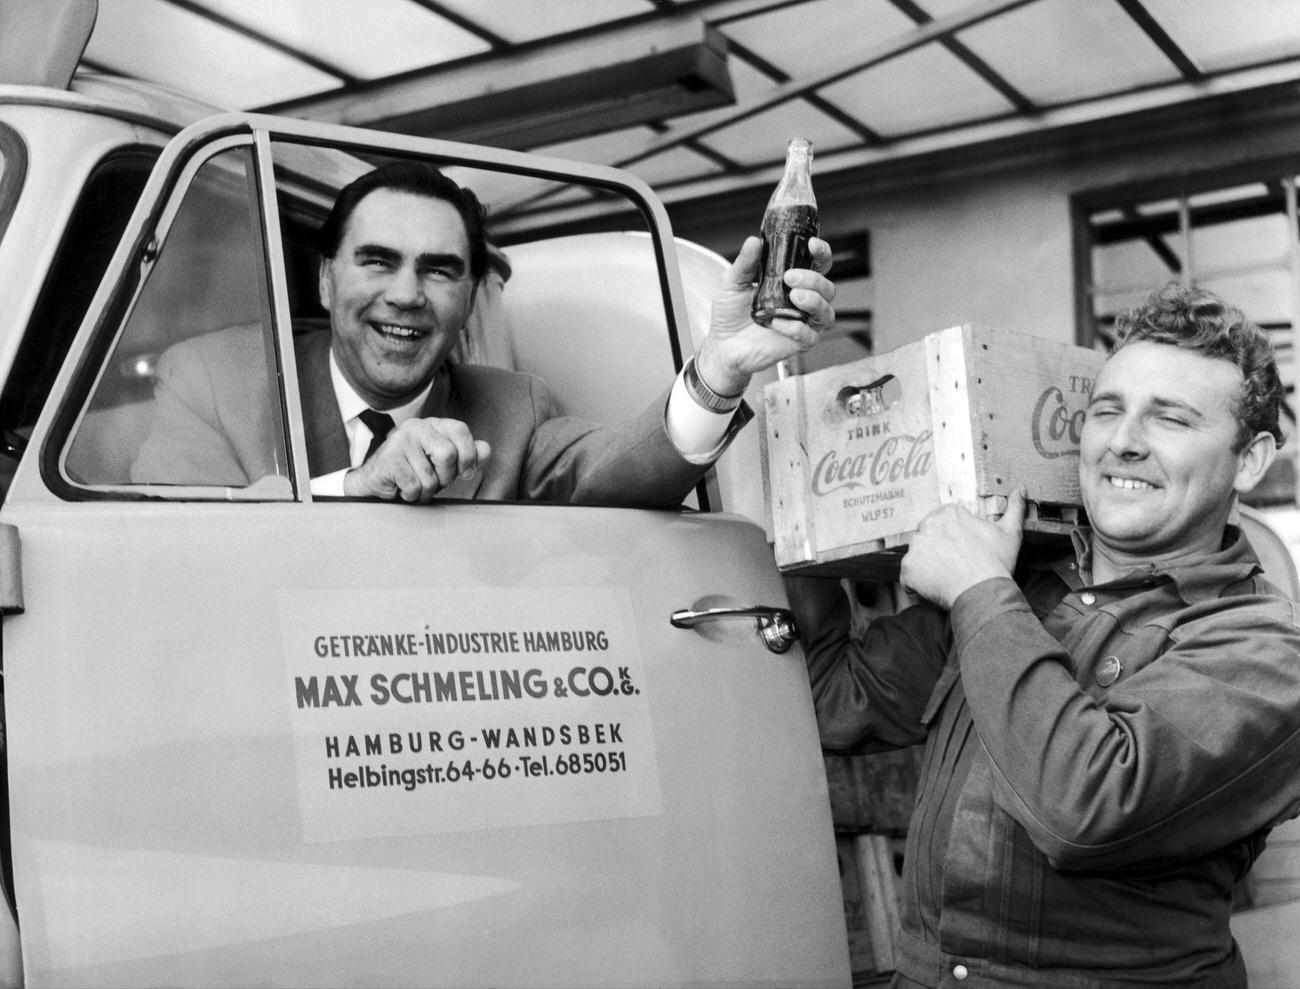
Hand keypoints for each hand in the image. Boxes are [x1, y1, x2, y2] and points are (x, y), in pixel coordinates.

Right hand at [343, 417, 490, 502]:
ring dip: (426, 491)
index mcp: (434, 425)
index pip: (460, 430)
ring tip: (415, 486)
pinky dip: (412, 495)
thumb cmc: (415, 473)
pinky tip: (402, 488)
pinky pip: (414, 486)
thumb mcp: (446, 465)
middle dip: (445, 477)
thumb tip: (486, 449)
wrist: (376, 483)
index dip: (468, 455)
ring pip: (430, 476)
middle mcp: (417, 427)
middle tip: (434, 481)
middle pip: (448, 454)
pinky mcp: (389, 458)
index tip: (466, 473)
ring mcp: (400, 440)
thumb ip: (467, 456)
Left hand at [693, 235, 835, 395]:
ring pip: (826, 311)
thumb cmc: (731, 312)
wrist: (721, 343)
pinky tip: (778, 323)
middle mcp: (803, 301)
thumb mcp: (733, 282)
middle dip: (813, 279)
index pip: (819, 264)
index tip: (812, 244)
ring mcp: (802, 322)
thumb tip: (754, 241)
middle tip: (790, 277)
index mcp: (793, 281)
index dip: (822, 253)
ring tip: (793, 297)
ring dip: (814, 301)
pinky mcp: (797, 343)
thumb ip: (745, 262)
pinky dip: (797, 328)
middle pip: (827, 287)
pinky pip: (809, 336)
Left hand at [899, 486, 1026, 609]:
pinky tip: (936, 586)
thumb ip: (1014, 508)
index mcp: (948, 513)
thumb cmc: (996, 562)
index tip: (963, 550)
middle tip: (955, 565)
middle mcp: (926, 525)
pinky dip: (918, 583)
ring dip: (928, 566)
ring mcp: (914, 547)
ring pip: (918, 556)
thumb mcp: (1010, 532)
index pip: (942, 524)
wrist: (983, 591)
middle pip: (928, 538)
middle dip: (938, 550)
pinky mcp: (907, 568)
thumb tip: (1020, 489)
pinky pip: (909, 576)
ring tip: (947, 576)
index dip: (952, 539)